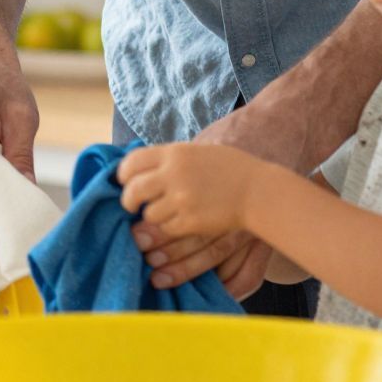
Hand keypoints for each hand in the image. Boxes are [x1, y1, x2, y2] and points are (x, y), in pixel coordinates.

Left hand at [127, 101, 307, 296]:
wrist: (258, 190)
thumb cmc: (231, 169)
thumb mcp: (198, 152)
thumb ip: (172, 159)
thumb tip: (144, 170)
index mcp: (175, 153)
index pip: (132, 161)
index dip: (123, 174)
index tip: (125, 182)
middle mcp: (174, 174)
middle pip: (133, 190)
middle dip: (128, 200)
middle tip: (131, 206)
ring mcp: (181, 199)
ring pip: (148, 214)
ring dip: (151, 217)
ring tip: (161, 215)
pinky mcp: (190, 221)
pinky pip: (167, 229)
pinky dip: (168, 229)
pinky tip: (178, 224)